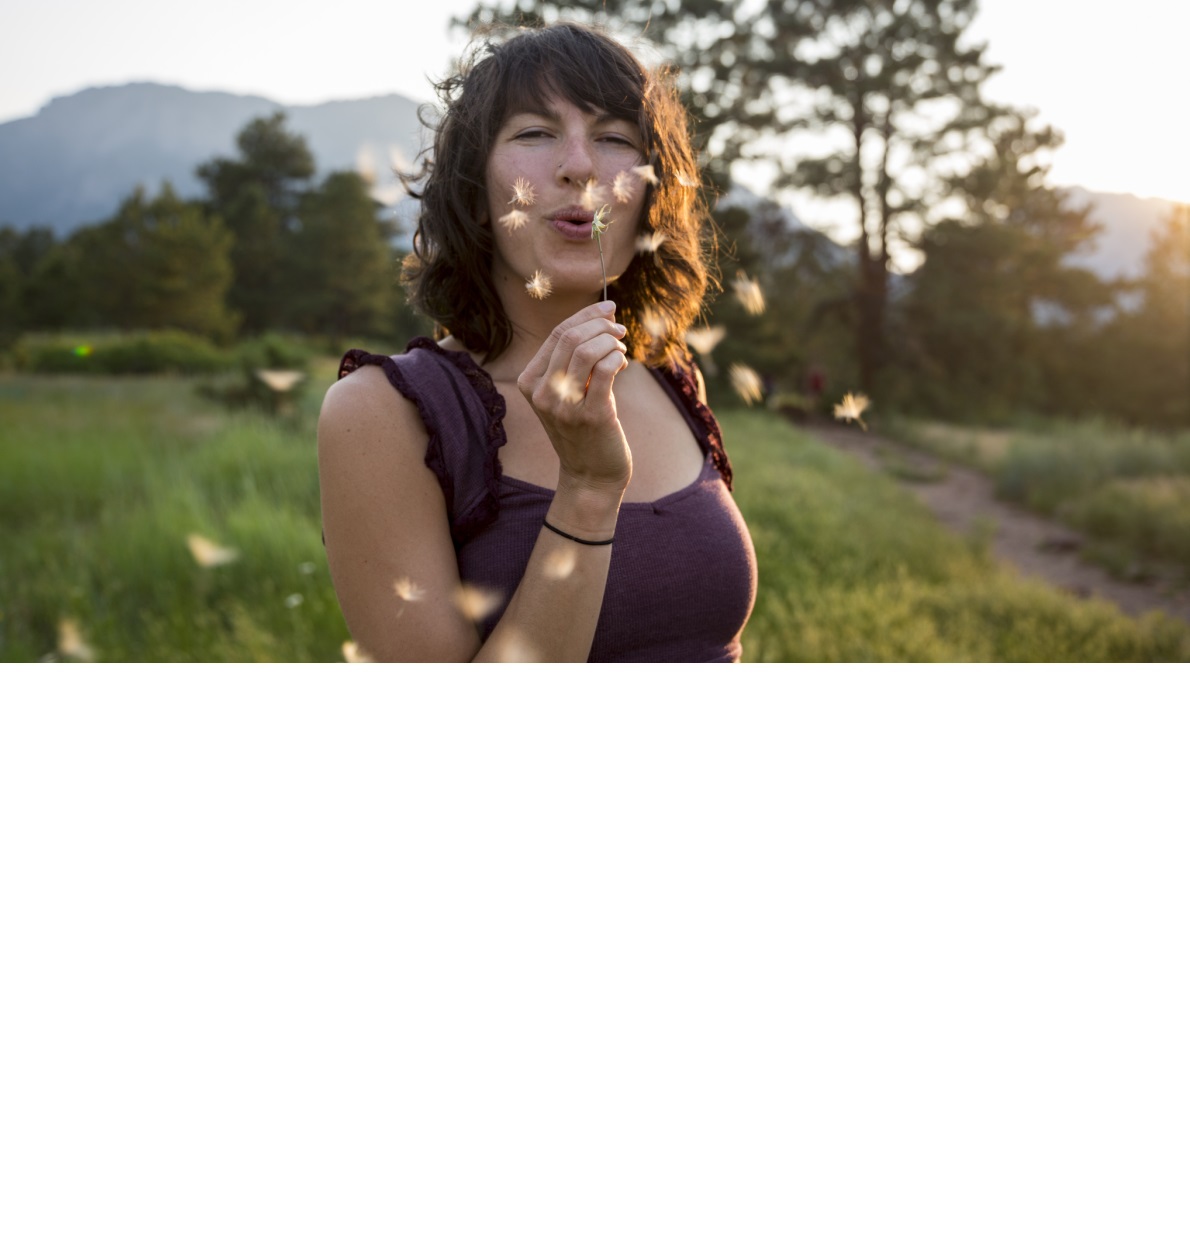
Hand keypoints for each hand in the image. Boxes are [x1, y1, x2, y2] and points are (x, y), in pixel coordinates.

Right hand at [517, 301, 632, 495]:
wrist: (590, 475)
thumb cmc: (584, 429)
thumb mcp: (569, 391)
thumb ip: (575, 357)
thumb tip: (603, 313)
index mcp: (530, 382)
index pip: (557, 334)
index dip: (586, 315)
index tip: (608, 308)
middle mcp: (542, 393)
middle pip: (570, 337)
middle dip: (601, 324)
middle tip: (619, 329)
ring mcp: (565, 406)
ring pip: (587, 350)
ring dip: (611, 340)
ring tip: (621, 347)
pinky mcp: (591, 415)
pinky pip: (605, 369)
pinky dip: (617, 358)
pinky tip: (622, 364)